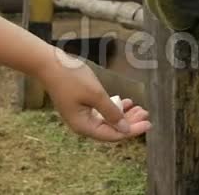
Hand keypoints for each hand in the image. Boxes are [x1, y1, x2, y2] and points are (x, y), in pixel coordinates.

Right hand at [37, 50, 151, 141]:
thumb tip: (125, 129)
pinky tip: (128, 102)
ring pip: (108, 120)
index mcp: (83, 126)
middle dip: (130, 122)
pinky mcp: (81, 105)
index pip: (113, 135)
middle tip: (147, 113)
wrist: (49, 63)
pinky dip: (115, 107)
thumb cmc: (72, 78)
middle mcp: (82, 124)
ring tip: (140, 108)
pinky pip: (102, 111)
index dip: (132, 130)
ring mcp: (81, 115)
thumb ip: (112, 113)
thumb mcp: (96, 95)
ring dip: (125, 114)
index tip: (148, 124)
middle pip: (111, 129)